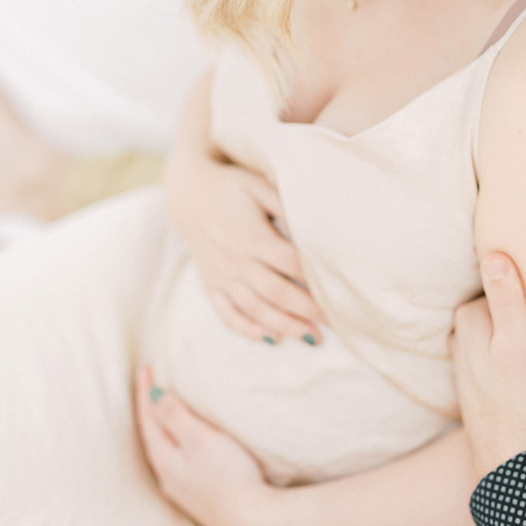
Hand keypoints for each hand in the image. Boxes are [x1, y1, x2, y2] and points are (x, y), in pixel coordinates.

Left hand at [135, 365, 278, 525]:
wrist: (251, 519)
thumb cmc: (228, 474)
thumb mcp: (199, 439)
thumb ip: (176, 416)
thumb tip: (154, 395)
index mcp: (164, 459)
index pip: (147, 418)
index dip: (145, 391)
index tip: (144, 366)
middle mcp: (167, 475)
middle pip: (151, 434)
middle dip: (149, 407)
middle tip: (150, 382)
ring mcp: (182, 488)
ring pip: (163, 448)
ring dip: (162, 425)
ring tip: (164, 408)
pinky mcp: (198, 494)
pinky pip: (177, 459)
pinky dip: (175, 441)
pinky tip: (185, 442)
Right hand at [165, 151, 324, 343]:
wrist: (187, 193)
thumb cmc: (231, 187)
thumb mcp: (258, 186)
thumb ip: (285, 206)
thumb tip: (312, 228)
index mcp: (251, 237)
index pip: (291, 264)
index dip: (316, 279)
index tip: (338, 291)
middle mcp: (236, 262)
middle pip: (276, 293)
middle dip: (306, 311)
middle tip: (334, 324)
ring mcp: (222, 277)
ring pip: (255, 309)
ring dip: (284, 326)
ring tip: (311, 337)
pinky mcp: (211, 285)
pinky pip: (228, 314)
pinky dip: (248, 329)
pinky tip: (271, 339)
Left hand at [451, 253, 525, 479]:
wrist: (511, 461)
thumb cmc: (521, 401)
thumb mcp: (520, 344)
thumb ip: (507, 298)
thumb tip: (493, 253)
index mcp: (468, 320)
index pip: (498, 283)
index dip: (523, 286)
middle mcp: (460, 337)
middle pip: (493, 306)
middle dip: (514, 307)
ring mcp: (467, 362)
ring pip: (492, 331)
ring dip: (510, 331)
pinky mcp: (478, 383)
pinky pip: (492, 353)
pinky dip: (506, 352)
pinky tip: (523, 365)